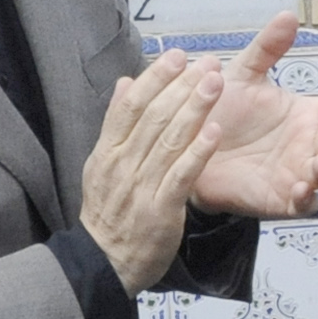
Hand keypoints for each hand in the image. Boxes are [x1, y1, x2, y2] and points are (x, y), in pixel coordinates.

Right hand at [79, 50, 223, 294]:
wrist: (104, 263)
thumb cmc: (109, 213)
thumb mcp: (102, 165)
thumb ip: (115, 124)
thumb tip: (125, 83)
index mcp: (108, 151)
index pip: (130, 105)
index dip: (155, 77)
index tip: (176, 56)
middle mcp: (122, 164)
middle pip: (153, 116)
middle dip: (181, 85)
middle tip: (206, 62)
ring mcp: (141, 186)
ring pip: (168, 140)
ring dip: (194, 109)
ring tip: (215, 84)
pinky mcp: (161, 209)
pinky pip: (181, 175)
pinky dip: (197, 152)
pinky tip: (214, 131)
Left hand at [190, 12, 317, 219]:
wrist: (187, 148)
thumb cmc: (222, 112)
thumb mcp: (243, 75)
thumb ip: (267, 48)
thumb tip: (288, 15)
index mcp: (306, 114)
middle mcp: (307, 144)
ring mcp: (296, 173)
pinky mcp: (280, 199)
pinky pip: (301, 204)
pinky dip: (305, 198)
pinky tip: (301, 188)